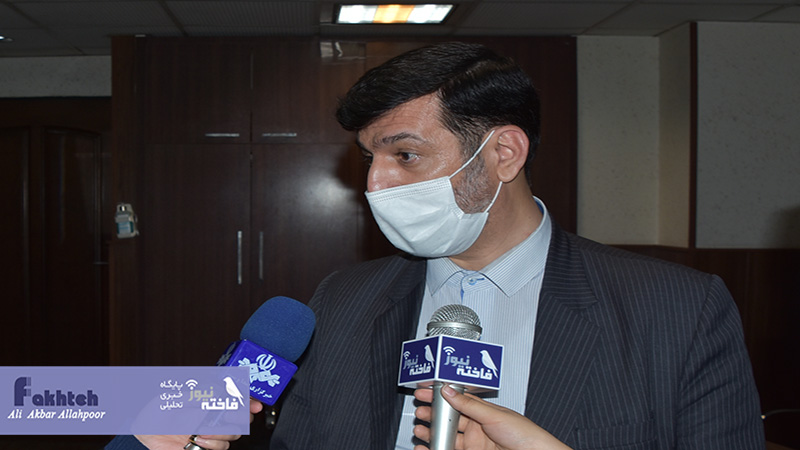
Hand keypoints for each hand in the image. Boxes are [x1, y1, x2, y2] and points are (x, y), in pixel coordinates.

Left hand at [134, 400, 263, 449]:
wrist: (143, 430)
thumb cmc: (157, 411)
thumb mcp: (178, 396)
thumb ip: (201, 394)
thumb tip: (220, 392)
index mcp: (210, 401)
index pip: (237, 400)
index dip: (249, 401)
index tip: (254, 404)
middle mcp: (213, 418)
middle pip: (242, 419)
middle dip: (240, 417)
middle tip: (230, 415)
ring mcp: (210, 434)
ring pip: (234, 434)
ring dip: (223, 431)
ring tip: (204, 429)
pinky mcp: (205, 447)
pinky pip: (221, 447)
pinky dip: (213, 443)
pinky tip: (200, 439)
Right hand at [413, 385, 571, 449]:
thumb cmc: (526, 435)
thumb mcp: (495, 415)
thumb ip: (470, 405)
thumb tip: (449, 391)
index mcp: (484, 412)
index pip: (457, 400)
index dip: (440, 396)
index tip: (425, 392)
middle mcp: (478, 426)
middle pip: (449, 419)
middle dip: (432, 414)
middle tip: (420, 411)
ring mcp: (474, 443)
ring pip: (447, 436)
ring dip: (432, 432)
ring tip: (420, 430)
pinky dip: (436, 447)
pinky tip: (427, 446)